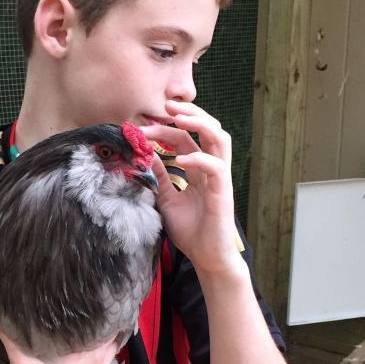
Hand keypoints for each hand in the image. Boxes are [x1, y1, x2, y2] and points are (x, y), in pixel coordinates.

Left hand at [140, 100, 244, 277]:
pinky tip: (180, 159)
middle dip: (186, 113)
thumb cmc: (191, 231)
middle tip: (164, 105)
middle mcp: (212, 168)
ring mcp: (220, 178)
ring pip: (219, 138)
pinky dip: (199, 159)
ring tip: (177, 118)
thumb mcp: (167, 199)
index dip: (165, 127)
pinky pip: (216, 167)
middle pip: (206, 128)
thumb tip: (145, 154)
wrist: (207, 258)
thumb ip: (159, 177)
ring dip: (199, 123)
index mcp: (199, 169)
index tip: (141, 125)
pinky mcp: (223, 192)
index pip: (185, 138)